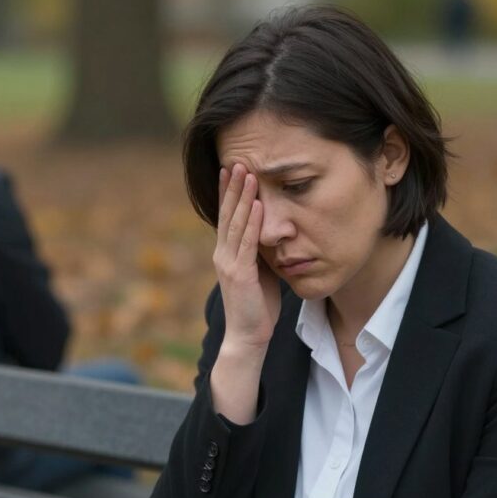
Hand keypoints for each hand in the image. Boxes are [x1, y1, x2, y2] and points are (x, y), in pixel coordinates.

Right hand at [213, 164, 281, 348]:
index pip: (227, 216)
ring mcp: (229, 263)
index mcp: (227, 253)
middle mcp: (223, 254)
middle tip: (237, 161)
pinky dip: (253, 222)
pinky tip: (258, 205)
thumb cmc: (257, 306)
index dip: (229, 192)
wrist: (247, 336)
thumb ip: (260, 252)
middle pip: (227, 214)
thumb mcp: (260, 272)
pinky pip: (247, 243)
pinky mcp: (239, 274)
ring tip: (248, 174)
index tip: (233, 169)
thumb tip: (273, 233)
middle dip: (232, 187)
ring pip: (236, 223)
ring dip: (243, 197)